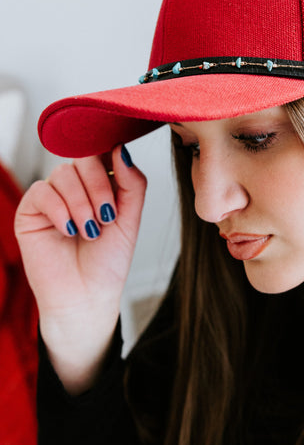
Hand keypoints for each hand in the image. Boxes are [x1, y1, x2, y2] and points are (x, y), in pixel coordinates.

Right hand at [15, 144, 146, 392]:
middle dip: (99, 186)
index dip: (111, 160)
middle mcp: (75, 185)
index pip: (103, 152)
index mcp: (101, 183)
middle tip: (106, 218)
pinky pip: (41, 192)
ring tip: (89, 232)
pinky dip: (59, 210)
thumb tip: (122, 149)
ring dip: (81, 203)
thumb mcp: (130, 219)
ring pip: (63, 173)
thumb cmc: (107, 261)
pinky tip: (68, 231)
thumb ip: (132, 183)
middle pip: (84, 158)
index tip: (120, 181)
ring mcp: (52, 196)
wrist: (86, 296)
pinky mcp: (30, 211)